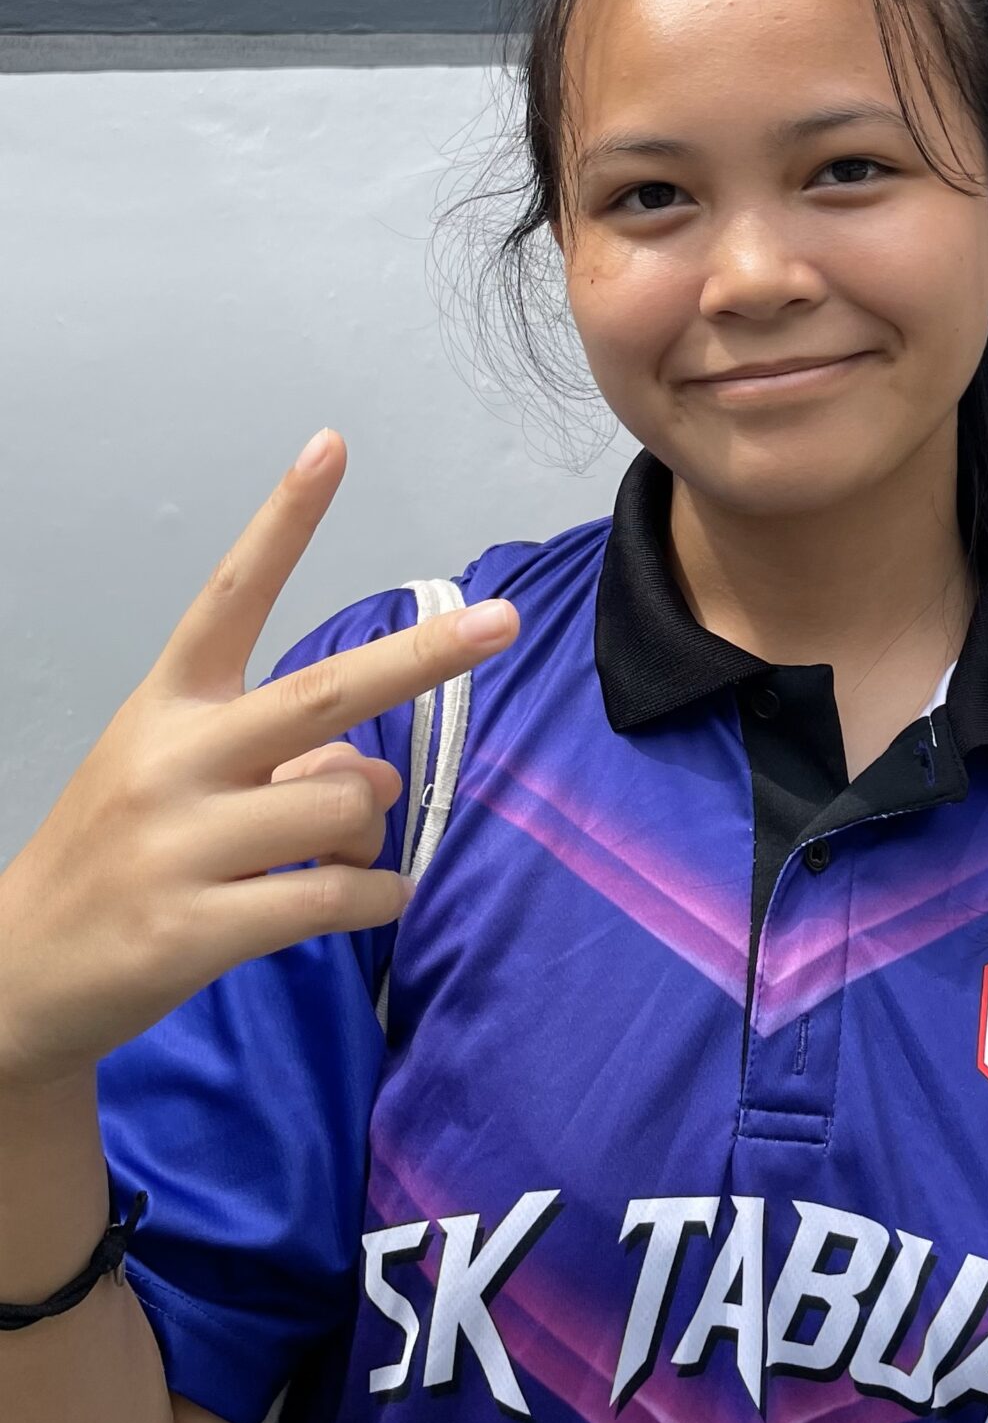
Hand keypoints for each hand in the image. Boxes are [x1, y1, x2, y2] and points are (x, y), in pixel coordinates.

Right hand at [0, 430, 518, 1090]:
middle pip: (323, 693)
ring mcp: (181, 844)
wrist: (22, 975)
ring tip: (342, 857)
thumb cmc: (126, 856)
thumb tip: (379, 773)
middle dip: (423, 655)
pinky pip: (336, 897)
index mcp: (170, 704)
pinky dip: (377, 897)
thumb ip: (289, 760)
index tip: (332, 447)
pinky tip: (369, 898)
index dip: (284, 520)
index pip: (232, 594)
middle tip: (503, 621)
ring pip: (344, 806)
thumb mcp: (188, 785)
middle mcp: (174, 758)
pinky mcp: (196, 927)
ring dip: (372, 832)